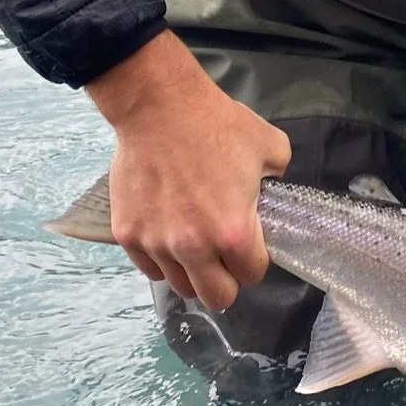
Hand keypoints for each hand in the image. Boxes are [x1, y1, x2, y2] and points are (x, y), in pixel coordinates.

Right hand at [86, 30, 291, 311]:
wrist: (159, 107)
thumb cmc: (216, 124)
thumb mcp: (271, 148)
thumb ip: (278, 178)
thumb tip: (270, 189)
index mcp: (233, 234)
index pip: (251, 275)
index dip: (254, 262)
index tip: (250, 247)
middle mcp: (193, 248)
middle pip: (216, 298)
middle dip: (225, 282)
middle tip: (223, 259)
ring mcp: (156, 243)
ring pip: (179, 286)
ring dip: (191, 272)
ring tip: (193, 246)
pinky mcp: (127, 234)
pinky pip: (148, 268)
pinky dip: (160, 260)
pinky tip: (167, 236)